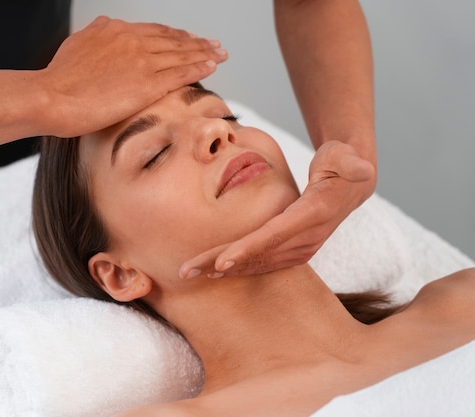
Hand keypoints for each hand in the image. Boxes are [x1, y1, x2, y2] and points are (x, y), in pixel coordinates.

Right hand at [38, 16, 227, 136]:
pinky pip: (180, 73)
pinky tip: (212, 66)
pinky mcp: (147, 84)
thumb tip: (107, 27)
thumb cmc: (58, 79)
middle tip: (214, 44)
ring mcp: (141, 62)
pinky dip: (199, 67)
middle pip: (173, 40)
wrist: (50, 96)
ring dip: (204, 52)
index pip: (154, 32)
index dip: (175, 36)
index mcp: (115, 31)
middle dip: (196, 42)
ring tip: (220, 53)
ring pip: (181, 54)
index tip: (188, 39)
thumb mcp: (77, 43)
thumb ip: (97, 34)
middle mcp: (132, 40)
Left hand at [179, 141, 375, 278]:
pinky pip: (263, 262)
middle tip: (187, 270)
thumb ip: (351, 162)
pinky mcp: (295, 251)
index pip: (275, 235)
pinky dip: (239, 266)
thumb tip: (362, 168)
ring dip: (225, 267)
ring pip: (257, 262)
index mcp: (314, 214)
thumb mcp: (347, 157)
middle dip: (221, 262)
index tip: (221, 262)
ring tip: (194, 271)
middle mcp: (307, 238)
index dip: (247, 249)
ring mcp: (302, 248)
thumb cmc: (342, 163)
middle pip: (258, 253)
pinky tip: (215, 269)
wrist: (352, 184)